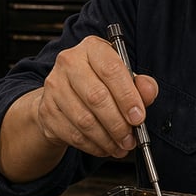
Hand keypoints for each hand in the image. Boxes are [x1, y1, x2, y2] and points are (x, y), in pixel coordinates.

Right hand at [35, 35, 157, 158]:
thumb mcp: (124, 78)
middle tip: (131, 138)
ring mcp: (54, 86)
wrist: (64, 94)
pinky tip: (105, 147)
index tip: (139, 117)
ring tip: (121, 146)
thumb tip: (149, 92)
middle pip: (97, 97)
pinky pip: (73, 134)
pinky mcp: (47, 110)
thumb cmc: (98, 82)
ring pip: (84, 120)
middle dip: (118, 124)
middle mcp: (69, 62)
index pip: (111, 70)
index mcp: (92, 48)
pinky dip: (93, 146)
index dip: (127, 97)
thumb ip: (140, 85)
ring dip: (107, 139)